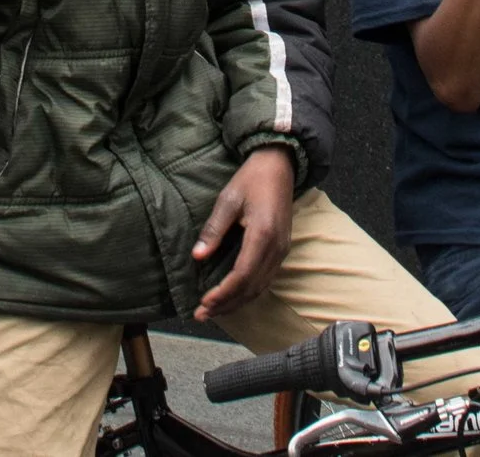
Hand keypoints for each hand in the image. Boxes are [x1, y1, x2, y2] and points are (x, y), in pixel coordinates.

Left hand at [192, 146, 295, 320]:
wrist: (279, 165)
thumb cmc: (252, 179)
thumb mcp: (228, 199)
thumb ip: (214, 230)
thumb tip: (198, 257)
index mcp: (263, 234)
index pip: (242, 274)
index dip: (224, 293)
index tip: (204, 302)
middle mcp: (276, 247)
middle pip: (252, 287)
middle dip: (226, 304)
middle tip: (201, 315)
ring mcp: (282, 249)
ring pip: (260, 287)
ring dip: (237, 302)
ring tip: (213, 311)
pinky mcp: (282, 249)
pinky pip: (266, 279)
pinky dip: (248, 292)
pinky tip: (232, 296)